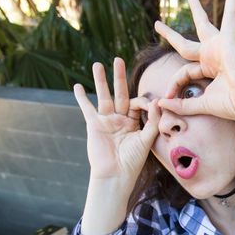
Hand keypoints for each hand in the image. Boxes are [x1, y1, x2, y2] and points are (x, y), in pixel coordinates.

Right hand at [74, 58, 159, 184]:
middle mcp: (119, 119)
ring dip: (100, 80)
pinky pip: (87, 108)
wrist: (115, 175)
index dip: (145, 102)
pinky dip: (81, 98)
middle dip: (119, 76)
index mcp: (133, 122)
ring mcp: (106, 121)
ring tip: (97, 64)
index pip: (137, 103)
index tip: (152, 106)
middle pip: (120, 93)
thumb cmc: (132, 161)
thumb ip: (153, 121)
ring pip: (103, 96)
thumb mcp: (146, 139)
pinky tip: (77, 87)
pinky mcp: (94, 125)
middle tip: (118, 59)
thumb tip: (157, 101)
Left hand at [154, 0, 234, 123]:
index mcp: (208, 71)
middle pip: (187, 44)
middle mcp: (213, 57)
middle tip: (158, 24)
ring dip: (198, 10)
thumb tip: (161, 102)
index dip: (174, 84)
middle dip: (172, 35)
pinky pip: (231, 15)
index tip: (168, 97)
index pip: (184, 72)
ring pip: (205, 25)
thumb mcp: (203, 104)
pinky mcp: (230, 41)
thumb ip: (183, 105)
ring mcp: (222, 48)